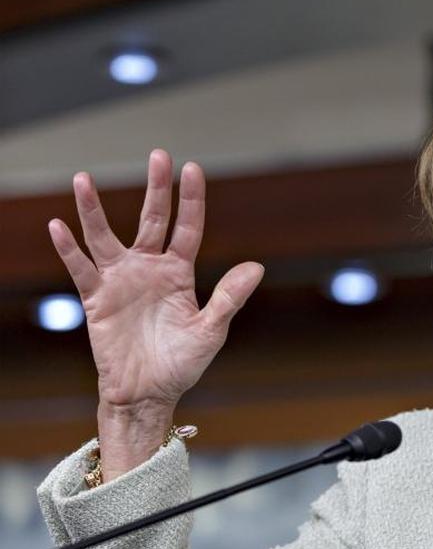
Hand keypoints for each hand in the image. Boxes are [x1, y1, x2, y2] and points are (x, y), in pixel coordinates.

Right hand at [49, 150, 262, 474]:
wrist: (149, 393)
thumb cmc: (182, 364)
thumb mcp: (211, 331)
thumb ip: (229, 298)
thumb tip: (257, 267)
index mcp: (180, 273)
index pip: (188, 228)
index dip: (190, 200)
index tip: (192, 168)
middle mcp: (150, 269)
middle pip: (152, 220)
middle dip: (155, 189)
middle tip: (159, 155)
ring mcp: (121, 281)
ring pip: (105, 236)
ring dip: (93, 210)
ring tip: (83, 179)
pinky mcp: (97, 299)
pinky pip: (80, 268)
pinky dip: (69, 248)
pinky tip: (59, 225)